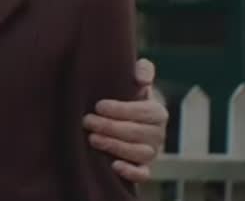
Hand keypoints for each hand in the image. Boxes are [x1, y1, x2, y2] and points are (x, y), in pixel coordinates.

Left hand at [84, 58, 167, 182]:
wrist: (122, 119)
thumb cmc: (125, 97)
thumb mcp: (133, 81)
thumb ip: (142, 71)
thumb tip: (142, 76)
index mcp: (157, 112)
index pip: (144, 112)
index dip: (121, 109)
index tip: (98, 105)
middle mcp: (158, 134)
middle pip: (138, 133)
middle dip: (111, 127)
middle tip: (87, 121)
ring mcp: (151, 153)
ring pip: (139, 153)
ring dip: (116, 146)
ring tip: (92, 138)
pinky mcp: (143, 168)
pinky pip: (143, 174)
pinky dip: (131, 172)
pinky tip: (114, 166)